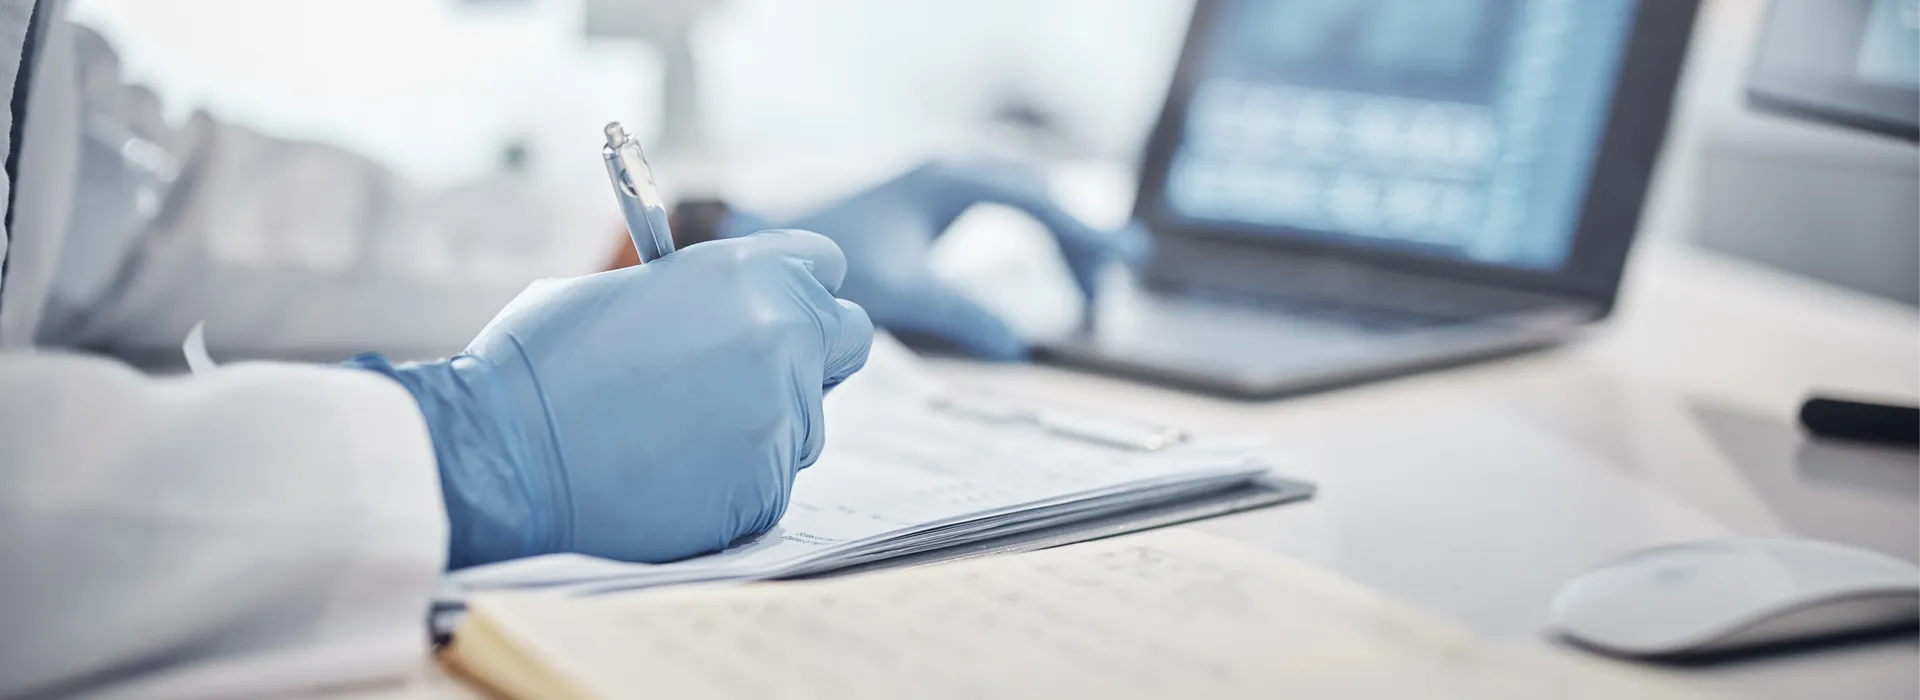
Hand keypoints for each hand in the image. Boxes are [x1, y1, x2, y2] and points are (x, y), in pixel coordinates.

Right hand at [351, 230, 873, 567]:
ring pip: (807, 421)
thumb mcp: (624, 291)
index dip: (796, 290)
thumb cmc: (542, 365)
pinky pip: (772, 481)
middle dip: (809, 354)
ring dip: (765, 427)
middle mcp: (781, 334)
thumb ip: (702, 294)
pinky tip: (670, 475)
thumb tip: (729, 308)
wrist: (504, 456)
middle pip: (845, 339)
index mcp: (746, 270)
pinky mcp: (768, 485)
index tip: (773, 310)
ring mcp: (782, 414)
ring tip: (676, 433)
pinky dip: (735, 484)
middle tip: (745, 375)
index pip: (823, 267)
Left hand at [669, 160, 1147, 359]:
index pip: (1039, 205)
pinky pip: (1009, 211)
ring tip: (1093, 295)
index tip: (1125, 264)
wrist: (773, 246)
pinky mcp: (934, 202)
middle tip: (1120, 285)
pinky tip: (1057, 270)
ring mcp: (944, 183)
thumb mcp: (900, 295)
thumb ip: (960, 317)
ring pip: (1028, 204)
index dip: (1084, 237)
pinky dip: (1039, 238)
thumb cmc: (831, 267)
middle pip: (1042, 200)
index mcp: (951, 183)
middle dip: (1082, 241)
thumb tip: (1019, 349)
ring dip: (1062, 243)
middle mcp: (953, 173)